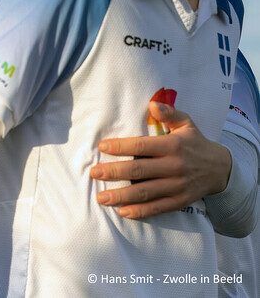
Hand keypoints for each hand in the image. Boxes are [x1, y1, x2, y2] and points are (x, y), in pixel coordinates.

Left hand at [90, 101, 231, 218]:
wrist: (221, 170)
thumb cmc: (195, 143)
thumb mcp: (186, 124)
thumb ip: (170, 113)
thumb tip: (153, 104)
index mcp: (173, 146)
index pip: (142, 146)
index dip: (120, 147)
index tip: (102, 147)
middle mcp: (174, 166)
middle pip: (139, 171)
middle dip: (114, 172)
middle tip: (94, 173)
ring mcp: (177, 186)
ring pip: (145, 192)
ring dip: (121, 196)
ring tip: (101, 197)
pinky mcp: (180, 201)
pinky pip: (157, 207)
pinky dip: (139, 211)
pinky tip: (122, 211)